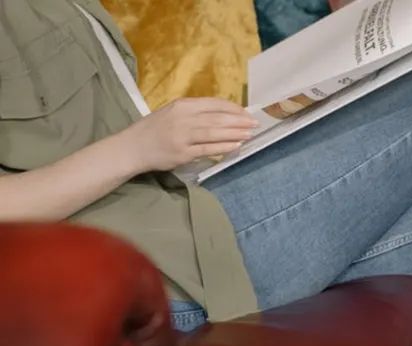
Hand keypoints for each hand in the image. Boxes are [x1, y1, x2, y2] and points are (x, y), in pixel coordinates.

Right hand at [117, 98, 258, 173]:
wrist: (133, 147)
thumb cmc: (155, 130)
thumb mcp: (173, 113)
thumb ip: (195, 113)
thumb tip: (224, 116)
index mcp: (182, 105)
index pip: (214, 104)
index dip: (233, 108)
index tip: (247, 113)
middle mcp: (183, 118)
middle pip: (217, 118)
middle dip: (239, 121)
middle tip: (255, 123)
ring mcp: (183, 136)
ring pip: (215, 133)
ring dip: (235, 133)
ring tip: (250, 134)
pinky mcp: (183, 153)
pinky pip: (208, 149)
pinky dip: (224, 147)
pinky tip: (236, 146)